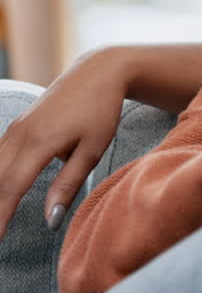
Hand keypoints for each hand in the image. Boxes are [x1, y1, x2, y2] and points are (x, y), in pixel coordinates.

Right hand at [0, 47, 132, 238]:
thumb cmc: (101, 111)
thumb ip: (68, 185)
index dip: (0, 216)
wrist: (98, 72)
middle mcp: (19, 134)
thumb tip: (50, 220)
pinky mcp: (16, 126)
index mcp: (39, 142)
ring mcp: (14, 128)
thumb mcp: (92, 149)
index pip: (11, 188)